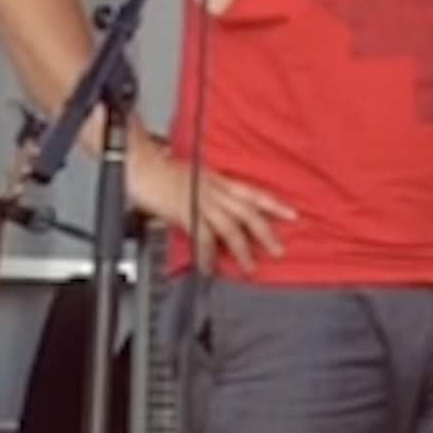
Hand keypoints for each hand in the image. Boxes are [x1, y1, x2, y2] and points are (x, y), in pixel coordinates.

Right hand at [130, 136, 294, 268]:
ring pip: (230, 227)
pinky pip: (201, 236)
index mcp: (218, 179)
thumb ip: (209, 190)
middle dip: (265, 232)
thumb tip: (218, 208)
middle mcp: (214, 189)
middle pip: (248, 212)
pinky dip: (207, 254)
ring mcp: (200, 200)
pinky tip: (209, 267)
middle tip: (278, 250)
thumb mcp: (193, 175)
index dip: (274, 204)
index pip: (253, 192)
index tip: (293, 215)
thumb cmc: (160, 169)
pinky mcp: (184, 211)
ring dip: (242, 249)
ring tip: (250, 266)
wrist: (139, 165)